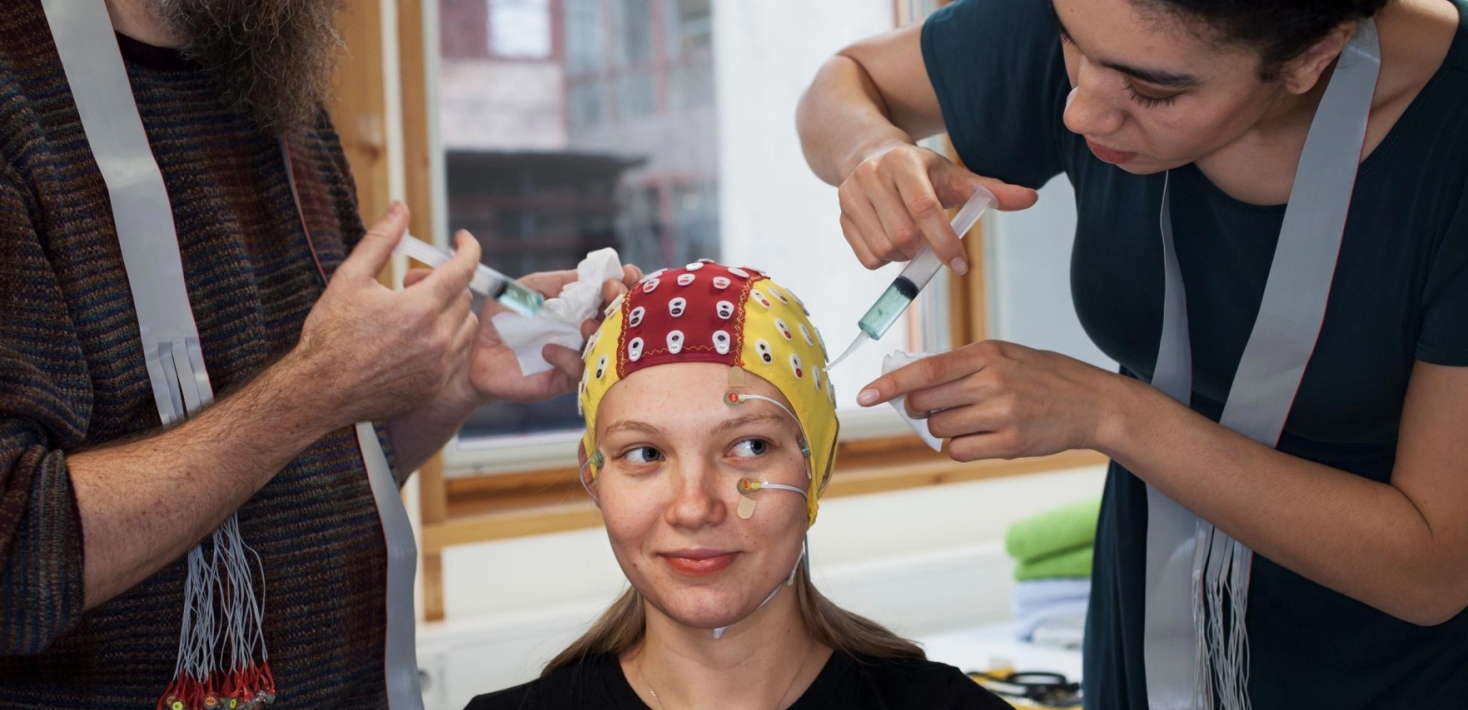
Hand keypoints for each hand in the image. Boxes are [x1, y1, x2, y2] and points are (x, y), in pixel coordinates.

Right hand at [289, 203, 478, 426]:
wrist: (319, 390)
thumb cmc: (330, 333)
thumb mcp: (350, 278)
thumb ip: (381, 241)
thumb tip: (401, 208)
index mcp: (420, 308)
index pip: (464, 269)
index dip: (468, 248)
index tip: (463, 239)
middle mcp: (437, 338)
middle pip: (464, 297)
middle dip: (446, 283)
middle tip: (413, 285)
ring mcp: (439, 366)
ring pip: (466, 327)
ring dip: (450, 313)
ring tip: (415, 315)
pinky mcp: (436, 387)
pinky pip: (458, 356)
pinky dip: (447, 342)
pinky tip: (416, 341)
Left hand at [401, 256, 642, 405]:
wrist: (475, 354)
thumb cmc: (501, 320)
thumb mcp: (525, 290)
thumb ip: (554, 282)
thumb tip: (589, 276)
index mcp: (580, 307)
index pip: (616, 294)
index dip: (627, 282)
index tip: (626, 273)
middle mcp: (585, 331)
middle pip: (622, 318)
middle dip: (622, 302)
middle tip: (611, 294)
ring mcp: (578, 356)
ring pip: (608, 347)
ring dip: (602, 331)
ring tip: (585, 323)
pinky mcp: (564, 380)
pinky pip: (580, 372)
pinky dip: (569, 358)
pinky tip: (548, 350)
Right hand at [838, 144, 1037, 271]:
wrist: (868, 154)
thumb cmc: (919, 170)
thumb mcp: (953, 175)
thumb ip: (989, 190)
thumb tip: (1031, 198)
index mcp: (902, 162)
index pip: (924, 210)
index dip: (945, 241)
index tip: (961, 264)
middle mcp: (871, 176)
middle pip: (902, 235)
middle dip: (924, 250)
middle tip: (934, 248)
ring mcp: (850, 196)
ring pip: (883, 249)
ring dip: (904, 258)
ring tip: (913, 242)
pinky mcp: (841, 216)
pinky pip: (866, 258)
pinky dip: (885, 260)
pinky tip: (893, 242)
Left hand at [855, 340, 1125, 461]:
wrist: (1092, 403)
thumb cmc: (1043, 377)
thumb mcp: (1004, 355)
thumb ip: (962, 366)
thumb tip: (913, 383)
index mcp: (986, 354)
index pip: (925, 370)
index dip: (891, 385)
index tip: (865, 396)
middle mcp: (992, 382)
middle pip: (926, 403)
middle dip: (921, 409)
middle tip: (939, 407)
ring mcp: (1001, 414)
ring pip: (941, 430)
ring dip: (944, 429)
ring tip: (973, 419)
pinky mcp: (1010, 442)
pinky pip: (961, 450)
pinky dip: (962, 446)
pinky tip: (984, 435)